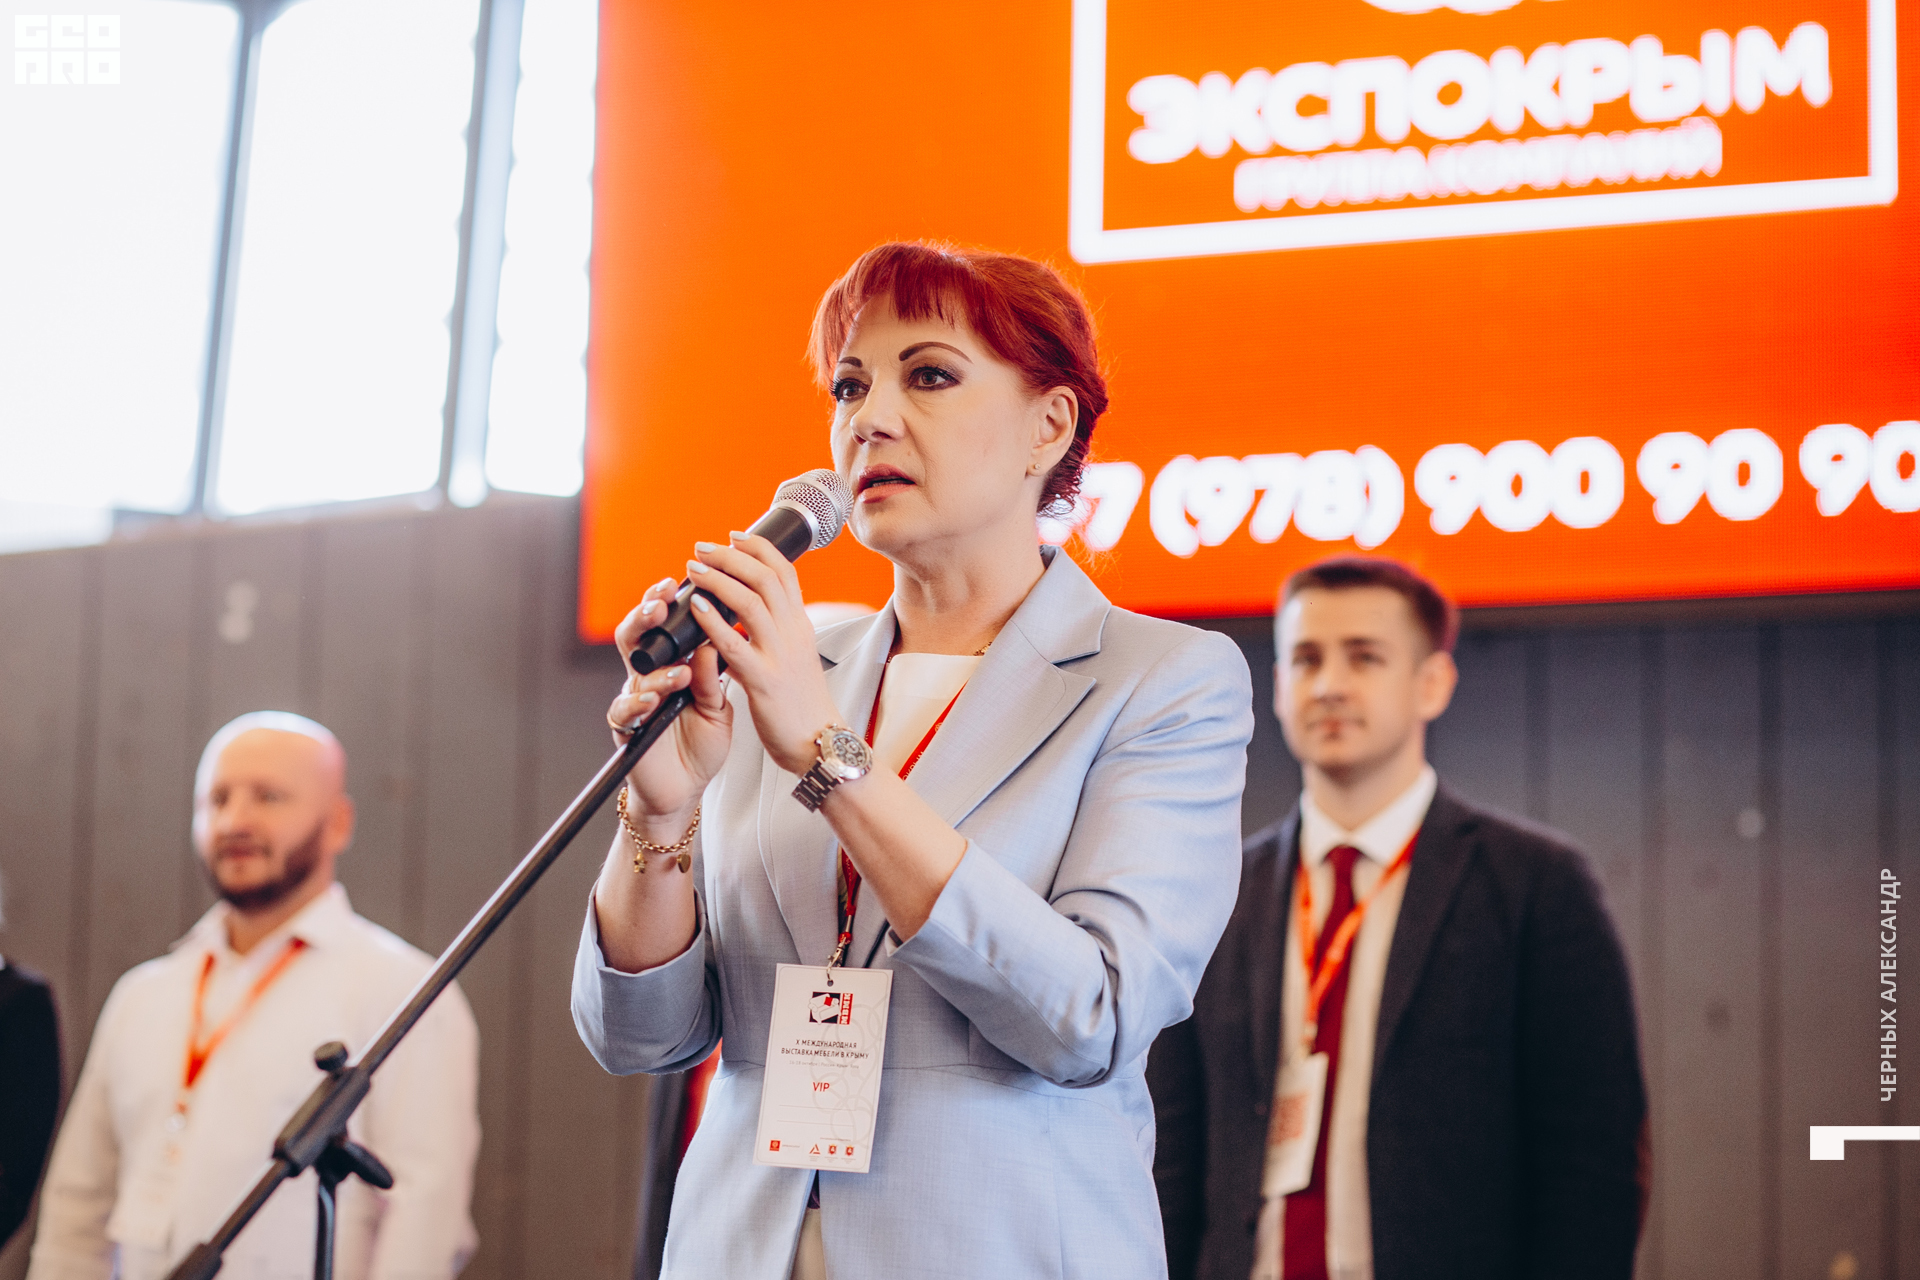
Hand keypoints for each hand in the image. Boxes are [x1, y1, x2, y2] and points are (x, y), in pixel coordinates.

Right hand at [608, 577, 733, 831]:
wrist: (687, 787)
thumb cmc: (701, 743)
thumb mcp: (717, 707)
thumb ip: (711, 677)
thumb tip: (710, 641)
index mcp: (672, 665)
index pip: (663, 626)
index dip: (663, 603)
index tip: (675, 584)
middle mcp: (649, 678)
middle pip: (634, 636)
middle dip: (643, 617)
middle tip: (658, 606)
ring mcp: (634, 701)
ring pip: (632, 673)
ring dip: (655, 671)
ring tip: (678, 674)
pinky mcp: (626, 729)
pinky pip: (623, 711)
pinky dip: (638, 703)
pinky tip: (652, 701)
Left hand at [682, 532, 844, 774]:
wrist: (819, 742)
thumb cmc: (802, 703)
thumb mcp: (797, 656)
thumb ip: (778, 630)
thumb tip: (751, 609)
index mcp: (800, 625)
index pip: (785, 571)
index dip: (759, 548)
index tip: (735, 536)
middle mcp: (793, 633)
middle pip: (765, 577)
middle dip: (732, 556)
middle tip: (703, 548)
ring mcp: (780, 655)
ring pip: (750, 602)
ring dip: (718, 579)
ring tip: (694, 568)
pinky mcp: (764, 681)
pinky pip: (733, 644)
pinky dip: (712, 621)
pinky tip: (695, 607)